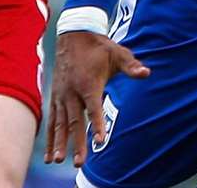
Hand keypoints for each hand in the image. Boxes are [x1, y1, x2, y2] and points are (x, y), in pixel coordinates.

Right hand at [45, 31, 149, 166]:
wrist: (73, 35)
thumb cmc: (98, 46)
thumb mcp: (117, 53)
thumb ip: (131, 65)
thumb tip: (146, 72)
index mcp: (88, 83)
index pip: (93, 108)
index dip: (97, 124)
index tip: (100, 140)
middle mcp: (72, 92)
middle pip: (74, 121)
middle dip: (76, 142)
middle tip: (79, 162)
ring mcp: (61, 96)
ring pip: (60, 124)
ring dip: (59, 143)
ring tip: (58, 161)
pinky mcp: (55, 97)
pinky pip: (52, 120)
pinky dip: (50, 137)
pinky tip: (51, 155)